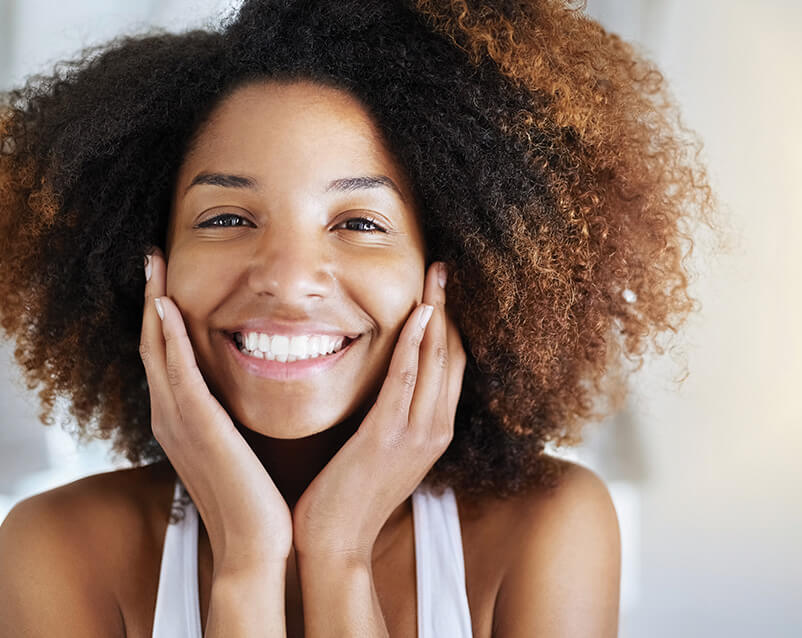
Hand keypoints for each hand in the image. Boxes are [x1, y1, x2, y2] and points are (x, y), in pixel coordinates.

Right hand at [140, 247, 292, 569]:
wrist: (256, 541)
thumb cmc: (252, 496)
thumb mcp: (234, 445)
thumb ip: (227, 416)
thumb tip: (238, 391)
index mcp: (180, 420)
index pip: (163, 355)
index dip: (159, 315)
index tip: (165, 279)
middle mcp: (170, 416)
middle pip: (151, 344)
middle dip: (150, 299)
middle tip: (152, 259)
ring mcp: (179, 421)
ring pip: (157, 351)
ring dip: (153, 305)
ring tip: (154, 267)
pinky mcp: (198, 427)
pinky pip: (179, 374)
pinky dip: (169, 340)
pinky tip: (167, 308)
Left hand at [291, 261, 465, 560]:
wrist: (336, 544)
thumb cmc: (351, 497)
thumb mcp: (384, 453)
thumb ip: (394, 417)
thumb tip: (387, 385)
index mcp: (435, 431)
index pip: (453, 367)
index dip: (451, 325)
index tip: (443, 291)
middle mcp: (436, 429)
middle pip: (453, 356)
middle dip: (450, 309)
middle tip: (444, 269)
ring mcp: (417, 434)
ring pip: (437, 360)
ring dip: (437, 313)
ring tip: (436, 276)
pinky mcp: (388, 436)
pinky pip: (407, 379)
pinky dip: (415, 343)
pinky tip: (417, 313)